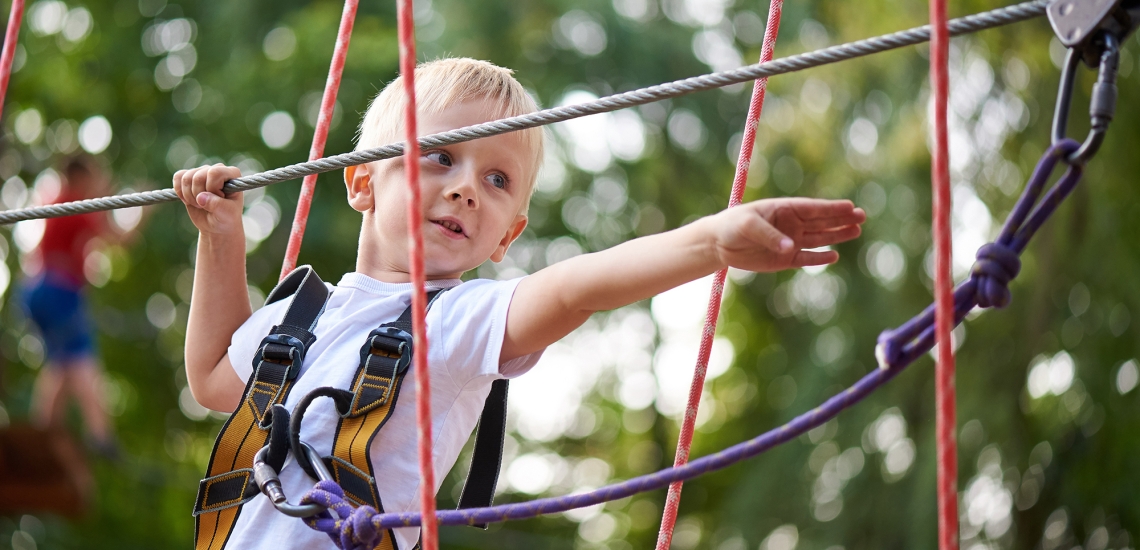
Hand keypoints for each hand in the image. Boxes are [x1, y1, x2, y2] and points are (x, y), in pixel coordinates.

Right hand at [173, 164, 243, 236]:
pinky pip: (177, 177)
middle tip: (206, 205)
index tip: (219, 198)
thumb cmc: (226, 218)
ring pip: (186, 178)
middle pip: (198, 176)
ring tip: (199, 204)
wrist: (216, 224)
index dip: (211, 188)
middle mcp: (217, 169)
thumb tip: (201, 197)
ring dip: (189, 196)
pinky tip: (189, 200)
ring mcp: (202, 172)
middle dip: (198, 195)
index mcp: (232, 174)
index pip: (214, 173)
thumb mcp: (227, 214)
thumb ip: (217, 204)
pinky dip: (179, 192)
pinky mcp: (189, 177)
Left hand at [709, 198, 864, 272]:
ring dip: (837, 236)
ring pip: (819, 239)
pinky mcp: (784, 260)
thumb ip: (770, 235)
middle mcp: (791, 225)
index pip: (813, 209)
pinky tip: (834, 256)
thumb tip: (791, 248)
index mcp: (784, 210)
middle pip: (822, 222)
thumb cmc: (732, 226)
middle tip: (862, 217)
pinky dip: (819, 258)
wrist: (718, 244)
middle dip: (841, 219)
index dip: (832, 208)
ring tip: (856, 231)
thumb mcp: (748, 226)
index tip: (850, 207)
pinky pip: (806, 258)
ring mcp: (790, 242)